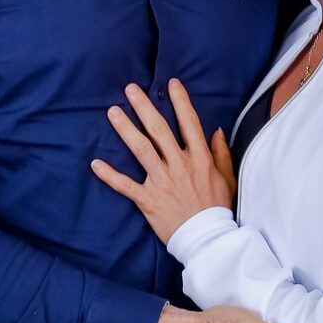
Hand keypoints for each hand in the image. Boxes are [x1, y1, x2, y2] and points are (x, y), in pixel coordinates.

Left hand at [90, 78, 234, 244]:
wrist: (209, 239)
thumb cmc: (218, 208)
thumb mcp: (227, 178)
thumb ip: (221, 153)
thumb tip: (217, 131)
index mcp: (199, 158)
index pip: (189, 123)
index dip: (180, 101)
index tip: (171, 83)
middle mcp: (179, 165)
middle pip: (159, 130)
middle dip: (144, 107)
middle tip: (130, 89)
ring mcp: (162, 182)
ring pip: (140, 150)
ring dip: (125, 129)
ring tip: (112, 112)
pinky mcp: (148, 200)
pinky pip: (125, 186)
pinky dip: (109, 175)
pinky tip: (95, 164)